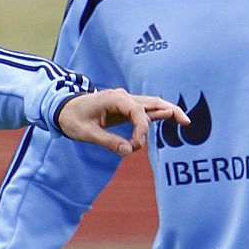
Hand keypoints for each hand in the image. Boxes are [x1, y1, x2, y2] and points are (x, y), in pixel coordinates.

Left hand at [56, 88, 186, 155]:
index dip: (142, 130)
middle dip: (169, 111)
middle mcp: (123, 97)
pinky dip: (157, 114)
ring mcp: (125, 101)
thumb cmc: (72, 119)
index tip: (136, 146)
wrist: (63, 108)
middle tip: (185, 122)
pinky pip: (144, 110)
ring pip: (152, 104)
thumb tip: (128, 151)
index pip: (138, 112)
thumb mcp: (87, 133)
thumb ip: (108, 141)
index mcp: (114, 99)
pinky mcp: (125, 107)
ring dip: (167, 111)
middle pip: (152, 102)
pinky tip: (170, 118)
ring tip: (184, 121)